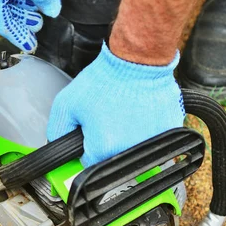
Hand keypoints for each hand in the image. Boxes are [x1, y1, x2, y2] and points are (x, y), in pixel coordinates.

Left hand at [47, 43, 184, 167]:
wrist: (136, 61)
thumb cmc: (103, 81)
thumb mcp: (65, 104)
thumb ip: (57, 131)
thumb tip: (58, 146)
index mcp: (103, 149)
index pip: (89, 163)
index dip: (85, 147)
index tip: (88, 133)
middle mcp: (129, 152)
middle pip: (111, 157)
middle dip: (105, 142)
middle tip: (104, 118)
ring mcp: (152, 143)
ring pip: (133, 149)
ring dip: (127, 136)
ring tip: (122, 113)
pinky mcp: (168, 131)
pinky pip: (153, 137)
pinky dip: (146, 127)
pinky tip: (139, 111)